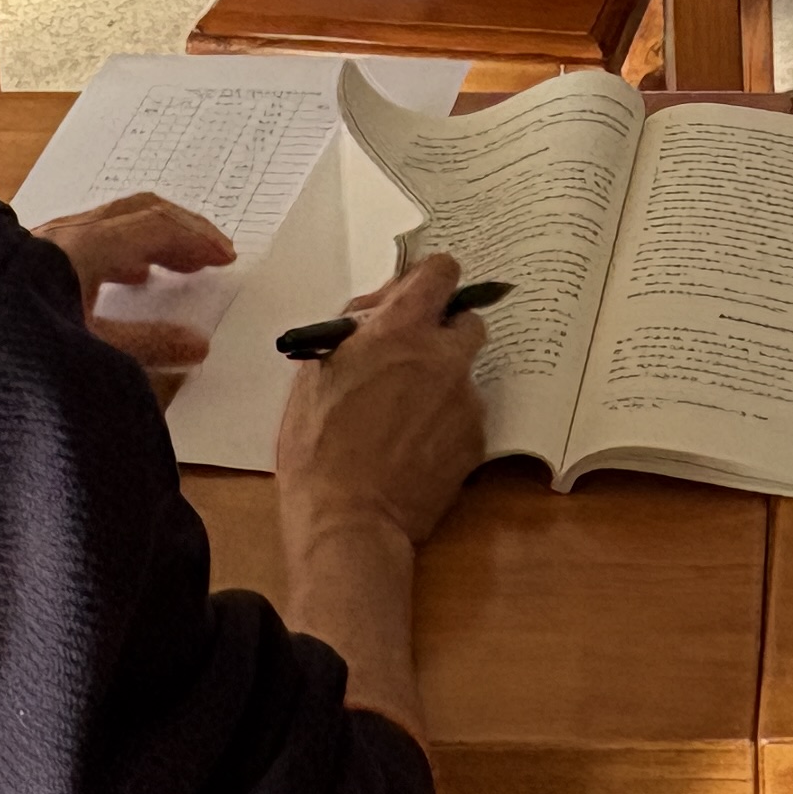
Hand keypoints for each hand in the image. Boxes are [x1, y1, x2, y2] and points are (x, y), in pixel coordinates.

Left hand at [33, 193, 234, 369]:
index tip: (226, 257)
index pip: (157, 226)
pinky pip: (88, 235)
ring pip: (110, 222)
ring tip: (171, 267)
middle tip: (209, 254)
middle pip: (137, 212)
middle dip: (180, 230)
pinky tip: (120, 278)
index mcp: (87, 245)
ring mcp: (44, 239)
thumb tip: (197, 344)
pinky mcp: (27, 255)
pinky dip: (120, 247)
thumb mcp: (92, 349)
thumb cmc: (18, 342)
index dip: (197, 238)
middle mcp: (66, 232)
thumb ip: (148, 345)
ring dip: (149, 237)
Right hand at [276, 252, 491, 556]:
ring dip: (443, 383)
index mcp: (400, 332)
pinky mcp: (476, 439)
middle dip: (444, 333)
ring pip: (466, 373)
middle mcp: (443, 358)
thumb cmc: (317, 446)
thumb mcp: (316, 373)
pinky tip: (416, 448)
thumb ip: (354, 330)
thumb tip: (377, 311)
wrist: (349, 520)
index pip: (440, 273)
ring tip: (404, 418)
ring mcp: (465, 400)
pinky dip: (447, 423)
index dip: (430, 281)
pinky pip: (467, 415)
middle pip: (467, 321)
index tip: (417, 298)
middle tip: (410, 361)